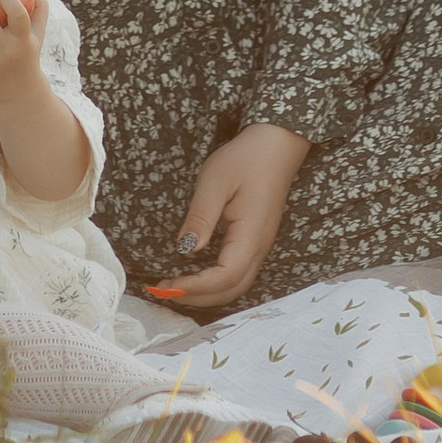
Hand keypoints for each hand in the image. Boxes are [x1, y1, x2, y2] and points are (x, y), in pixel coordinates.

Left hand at [145, 123, 309, 315]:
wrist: (277, 144)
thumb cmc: (245, 159)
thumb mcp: (215, 181)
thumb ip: (201, 217)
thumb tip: (186, 249)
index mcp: (251, 236)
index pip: (224, 277)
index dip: (195, 287)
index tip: (166, 284)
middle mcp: (259, 248)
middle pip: (231, 290)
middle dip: (198, 298)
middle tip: (164, 291)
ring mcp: (260, 246)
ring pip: (236, 285)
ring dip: (207, 294)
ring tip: (176, 287)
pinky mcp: (256, 241)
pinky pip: (238, 274)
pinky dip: (215, 283)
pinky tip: (196, 276)